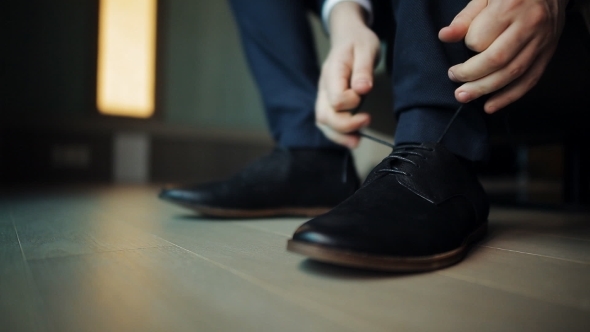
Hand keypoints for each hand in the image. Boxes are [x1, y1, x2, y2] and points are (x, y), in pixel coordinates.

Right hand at [315, 2, 379, 147]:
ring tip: (356, 142)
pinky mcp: (328, 102)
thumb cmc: (358, 42)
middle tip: (367, 121)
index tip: (365, 92)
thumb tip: (362, 90)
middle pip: (324, 115)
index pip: (335, 98)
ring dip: (339, 135)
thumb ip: (364, 69)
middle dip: (345, 126)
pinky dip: (337, 134)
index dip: (351, 102)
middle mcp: (324, 87)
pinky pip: (327, 122)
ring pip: (322, 122)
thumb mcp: (366, 49)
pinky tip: (352, 138)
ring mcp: (323, 95)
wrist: (348, 37)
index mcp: (332, 72)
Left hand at [439, 0, 567, 112]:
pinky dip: (509, 96)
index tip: (464, 45)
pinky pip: (530, 80)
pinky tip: (491, 106)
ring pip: (512, 73)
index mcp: (510, 6)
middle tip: (454, 80)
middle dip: (470, 75)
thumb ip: (465, 18)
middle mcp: (529, 24)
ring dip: (485, 89)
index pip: (480, 38)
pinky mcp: (548, 53)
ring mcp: (542, 40)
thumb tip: (445, 36)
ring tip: (464, 96)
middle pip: (496, 60)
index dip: (467, 46)